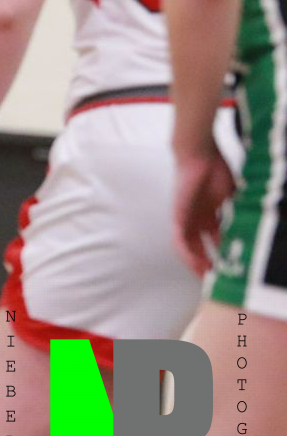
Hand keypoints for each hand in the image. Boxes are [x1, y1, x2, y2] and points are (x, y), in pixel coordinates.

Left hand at [174, 142, 235, 276]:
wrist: (199, 155)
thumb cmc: (217, 171)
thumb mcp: (232, 200)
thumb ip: (239, 216)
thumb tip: (258, 231)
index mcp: (210, 215)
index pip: (216, 241)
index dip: (224, 255)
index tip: (233, 269)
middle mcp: (197, 220)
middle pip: (201, 248)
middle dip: (209, 264)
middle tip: (219, 280)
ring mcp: (186, 218)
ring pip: (189, 248)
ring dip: (197, 263)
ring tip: (207, 277)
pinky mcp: (177, 216)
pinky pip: (178, 239)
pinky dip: (187, 253)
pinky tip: (196, 264)